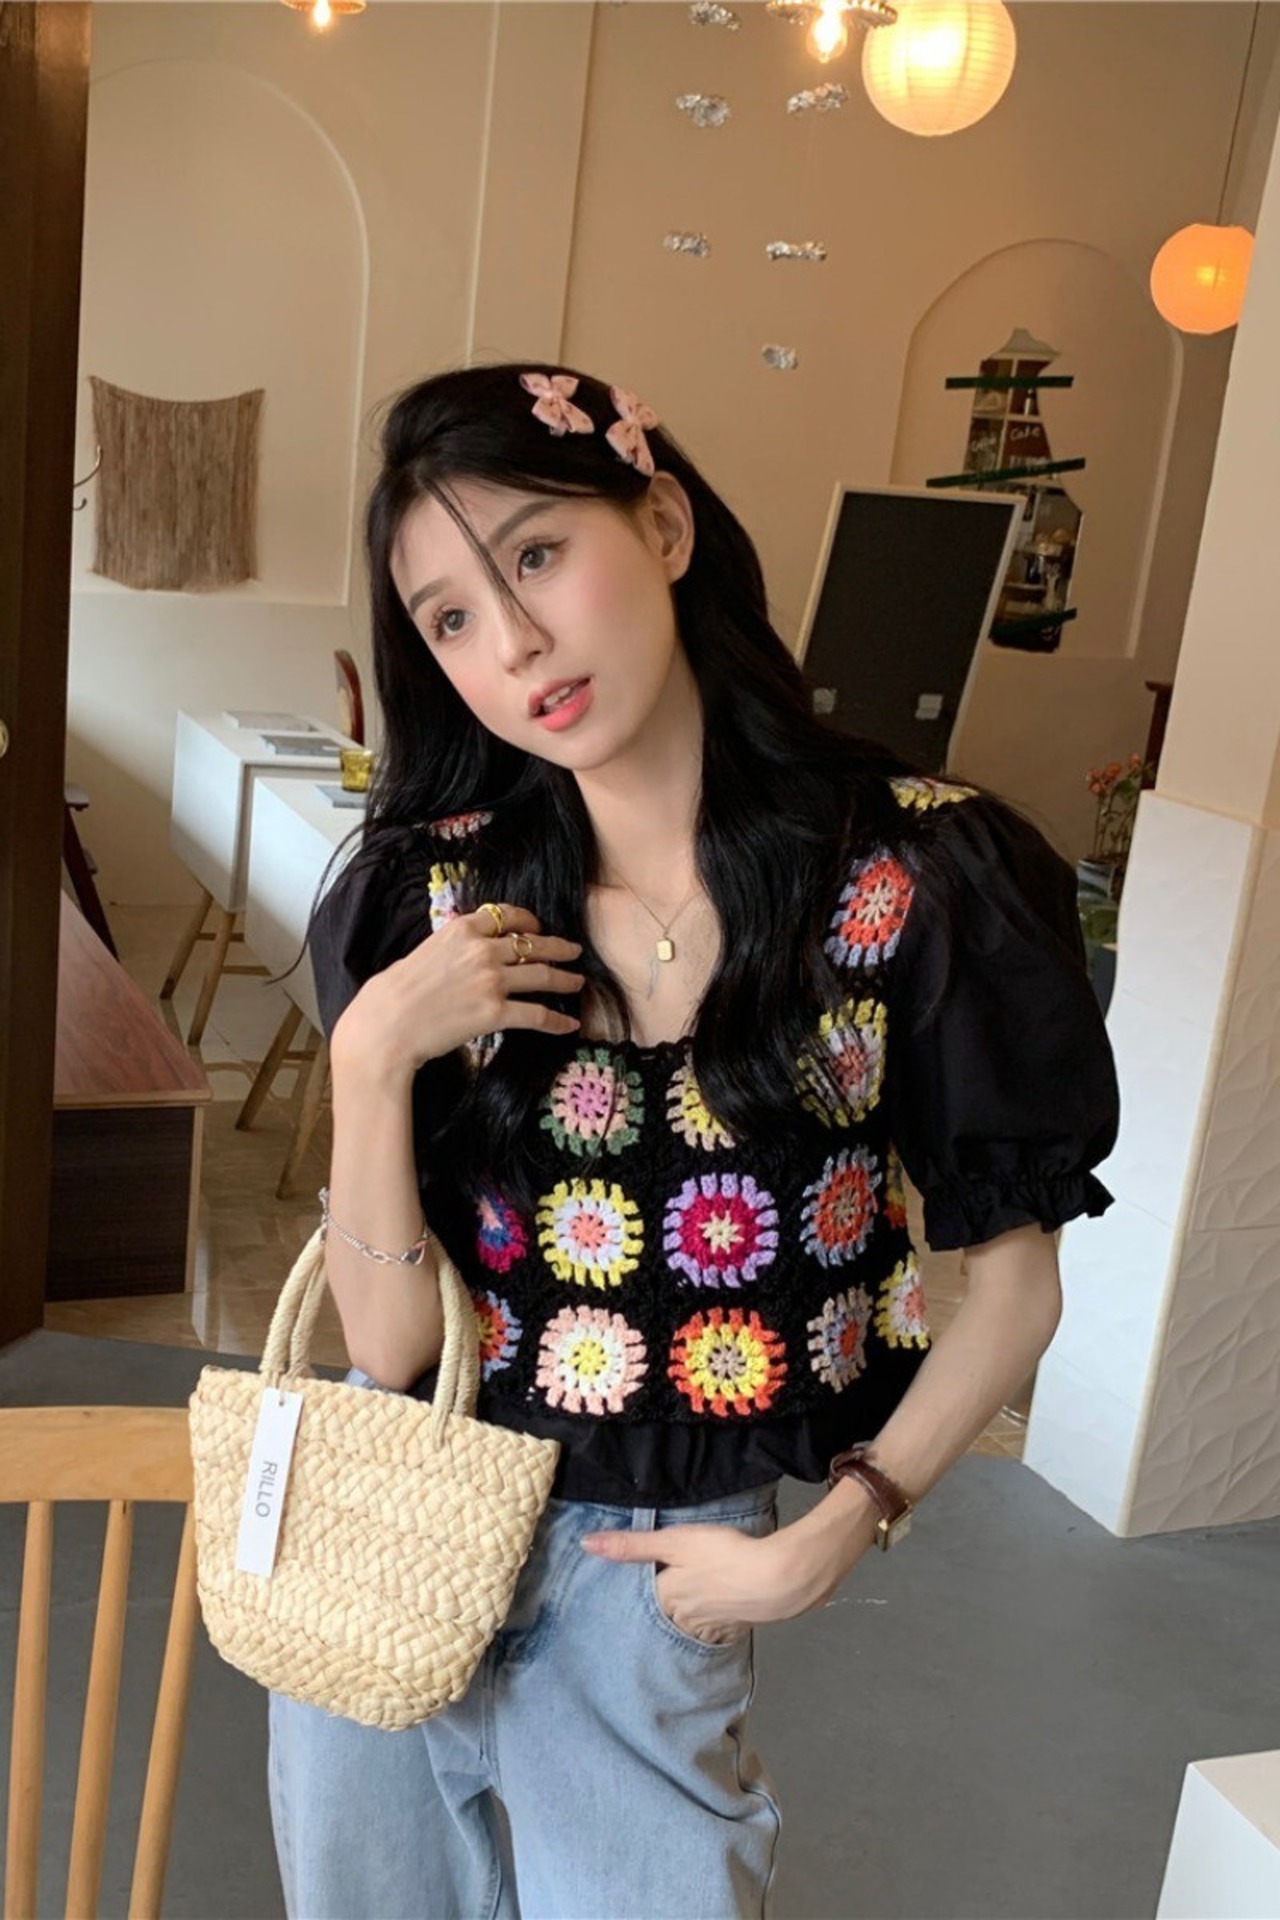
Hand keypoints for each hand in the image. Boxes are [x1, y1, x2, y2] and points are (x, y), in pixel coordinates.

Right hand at [331, 904, 583, 1080]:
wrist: (387, 1024)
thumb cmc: (396, 991)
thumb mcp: (425, 951)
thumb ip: (454, 947)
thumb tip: (469, 951)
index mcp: (463, 928)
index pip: (508, 916)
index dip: (530, 922)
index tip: (539, 928)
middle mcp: (482, 949)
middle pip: (533, 944)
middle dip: (558, 947)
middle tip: (574, 951)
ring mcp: (491, 980)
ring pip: (542, 976)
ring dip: (565, 979)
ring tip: (577, 982)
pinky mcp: (496, 1012)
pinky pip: (537, 1015)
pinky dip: (557, 1020)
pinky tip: (569, 1024)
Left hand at [580, 1510, 875, 1646]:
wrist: (778, 1579)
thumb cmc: (724, 1556)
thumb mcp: (674, 1542)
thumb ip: (632, 1545)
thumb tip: (586, 1544)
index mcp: (666, 1599)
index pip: (643, 1596)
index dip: (642, 1587)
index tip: (638, 1580)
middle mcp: (684, 1619)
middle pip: (666, 1612)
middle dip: (664, 1604)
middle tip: (666, 1589)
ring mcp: (712, 1625)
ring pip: (690, 1622)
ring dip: (688, 1614)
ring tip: (690, 1598)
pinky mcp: (737, 1626)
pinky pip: (717, 1626)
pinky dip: (715, 1618)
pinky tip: (720, 1607)